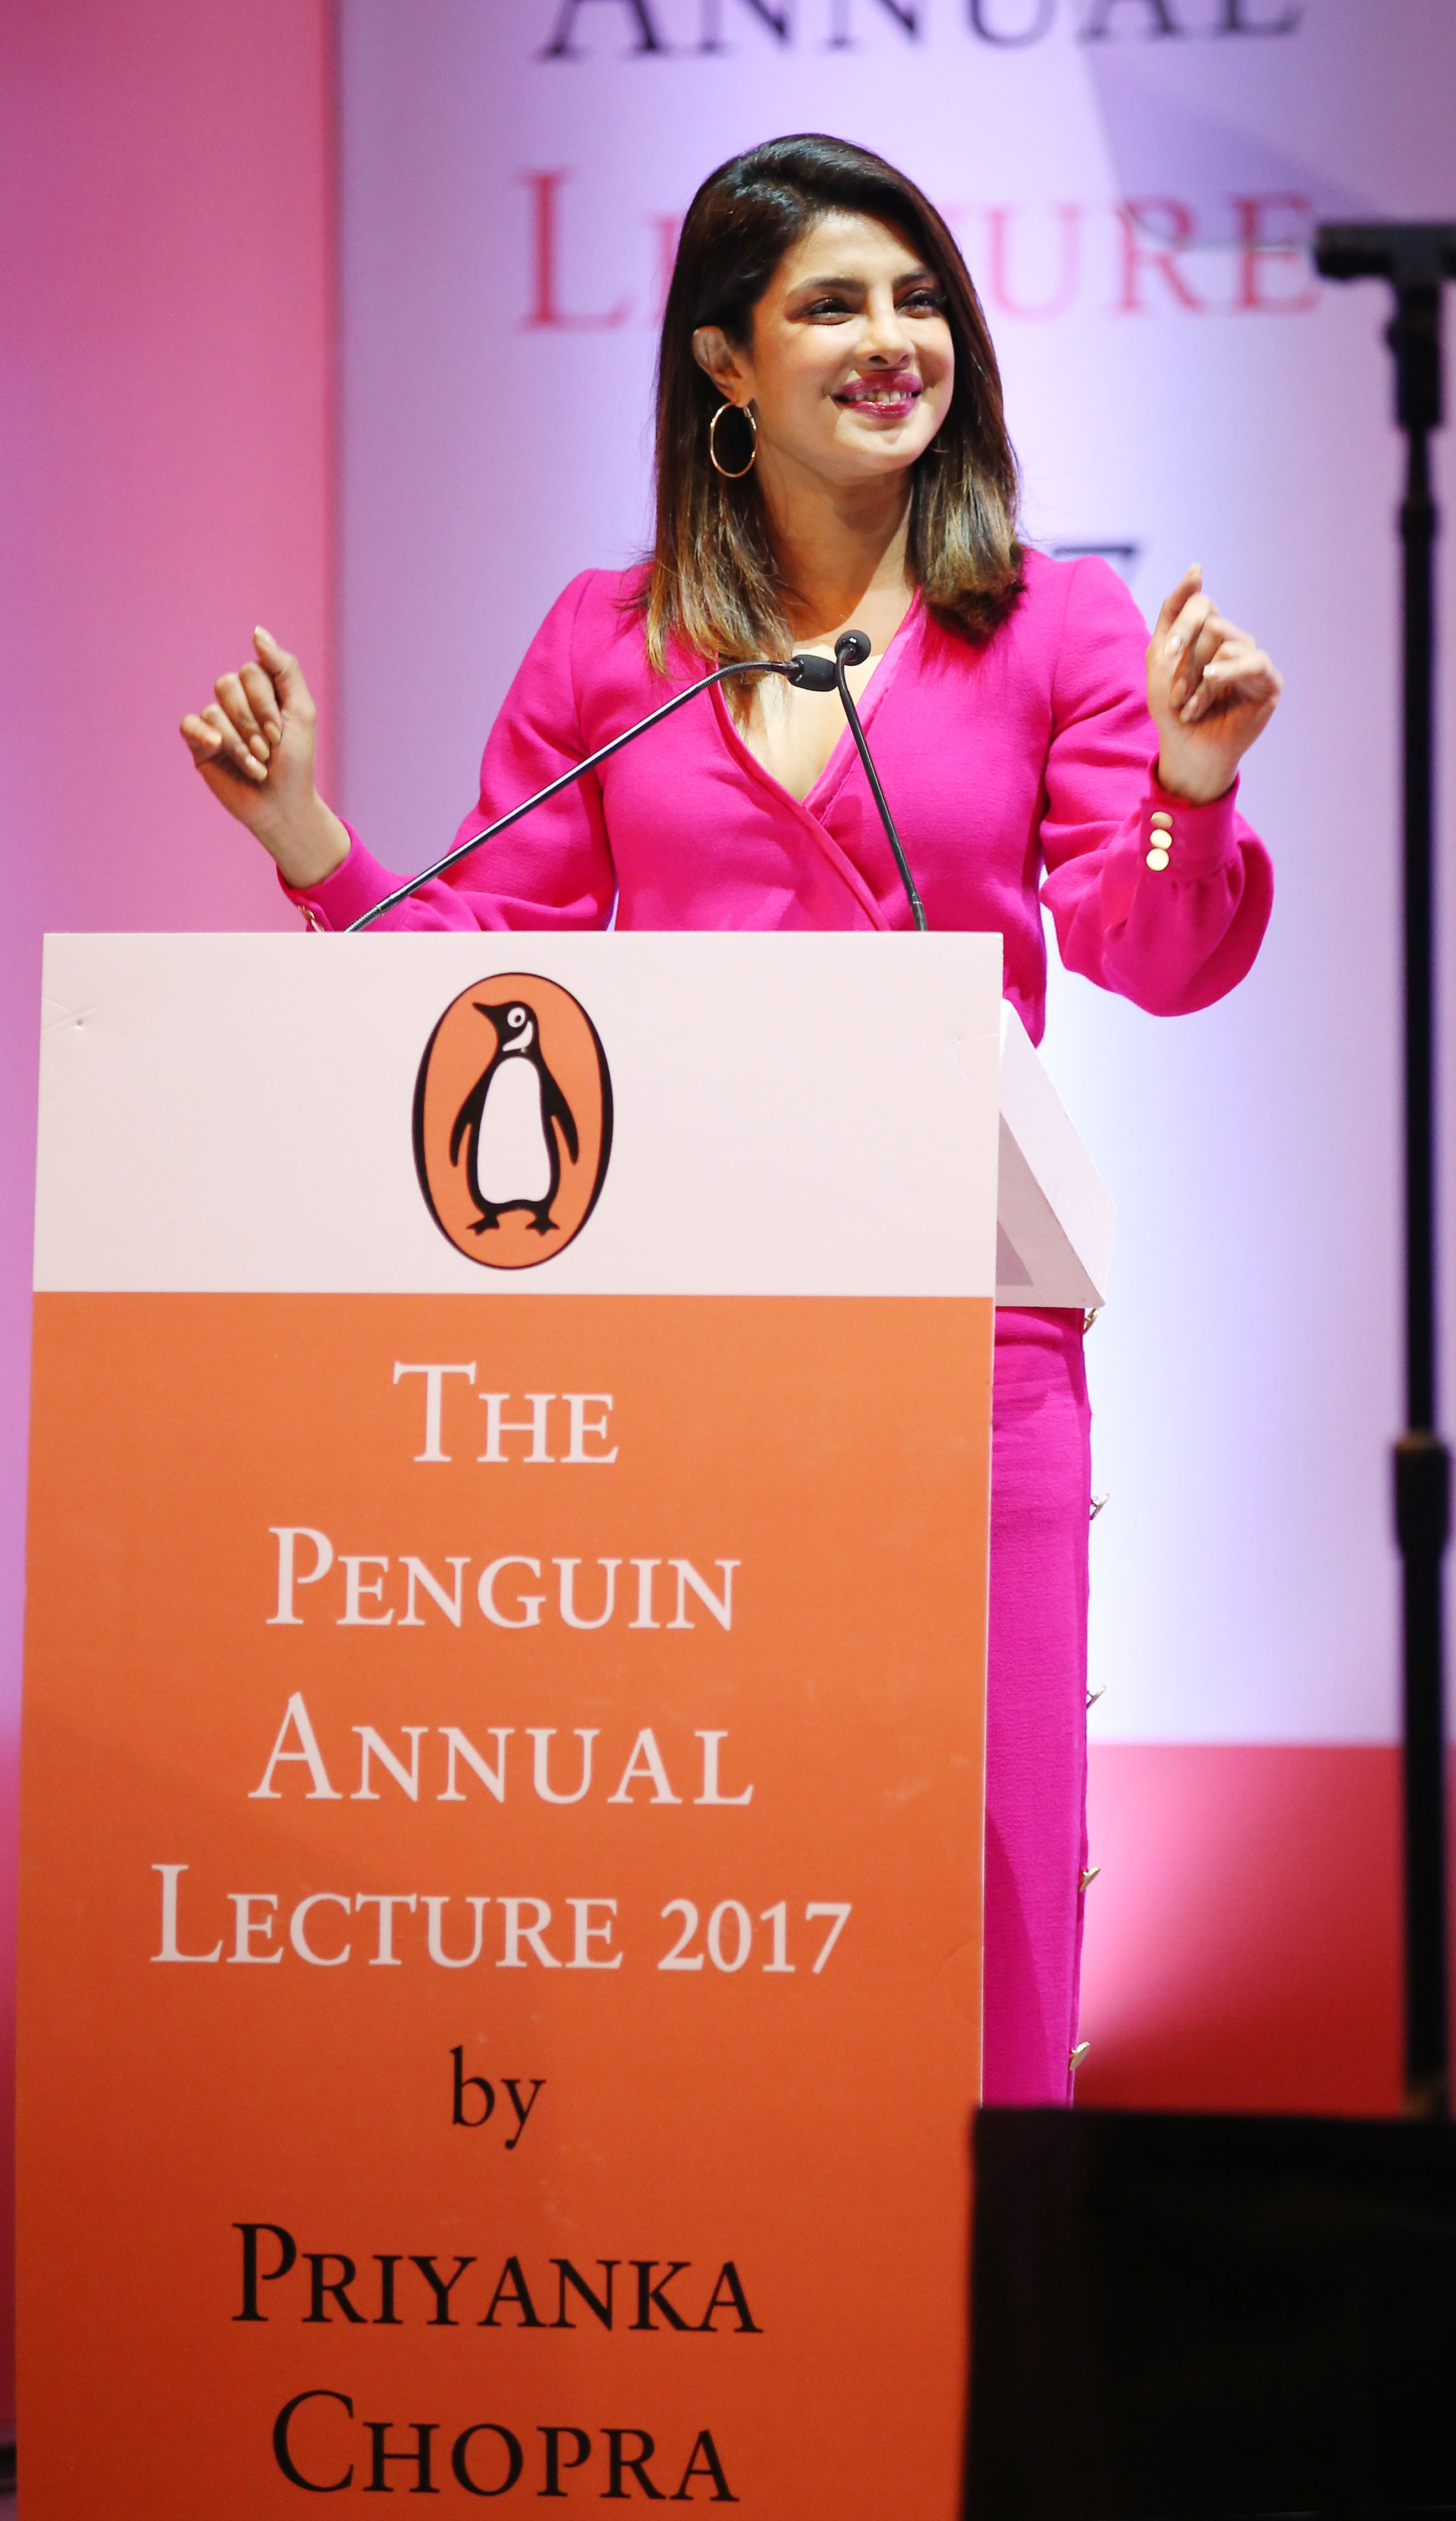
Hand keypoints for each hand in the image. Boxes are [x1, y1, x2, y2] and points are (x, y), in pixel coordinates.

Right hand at [180, 628, 348, 887]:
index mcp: (262, 689)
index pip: (251, 672)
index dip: (265, 704)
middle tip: (268, 751)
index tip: (280, 734)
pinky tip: (215, 748)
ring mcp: (217, 721)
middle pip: (227, 685)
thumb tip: (256, 632)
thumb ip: (285, 668)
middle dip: (252, 723)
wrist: (281, 806)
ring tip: (255, 766)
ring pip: (213, 710)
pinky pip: (189, 724)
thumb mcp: (301, 711)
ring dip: (238, 743)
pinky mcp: (199, 744)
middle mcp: (237, 700)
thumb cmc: (296, 762)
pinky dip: (204, 735)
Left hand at [1147, 565, 1282, 804]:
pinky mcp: (1269, 682)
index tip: (1166, 653)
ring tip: (1190, 707)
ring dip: (1199, 678)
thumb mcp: (1161, 655)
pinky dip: (1226, 674)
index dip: (1182, 626)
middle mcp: (1235, 641)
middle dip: (1186, 661)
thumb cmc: (1172, 708)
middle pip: (1211, 623)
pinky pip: (1252, 661)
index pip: (1201, 603)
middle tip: (1176, 695)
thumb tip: (1197, 568)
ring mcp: (1253, 660)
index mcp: (1210, 633)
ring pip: (1226, 642)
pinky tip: (1211, 688)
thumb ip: (1174, 609)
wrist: (1186, 750)